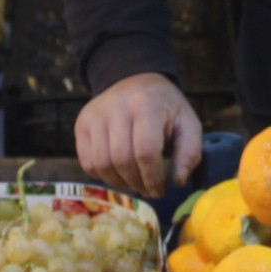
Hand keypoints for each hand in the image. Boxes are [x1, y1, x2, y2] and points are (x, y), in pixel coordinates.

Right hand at [74, 73, 203, 199]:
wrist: (135, 82)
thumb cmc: (165, 108)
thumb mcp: (187, 123)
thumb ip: (189, 153)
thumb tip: (178, 182)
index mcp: (146, 103)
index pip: (145, 151)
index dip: (153, 178)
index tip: (161, 189)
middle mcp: (116, 106)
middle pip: (122, 160)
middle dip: (137, 183)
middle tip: (149, 189)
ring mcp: (95, 115)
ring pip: (102, 165)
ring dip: (120, 183)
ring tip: (135, 182)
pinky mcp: (82, 124)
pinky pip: (88, 163)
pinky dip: (104, 176)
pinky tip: (119, 173)